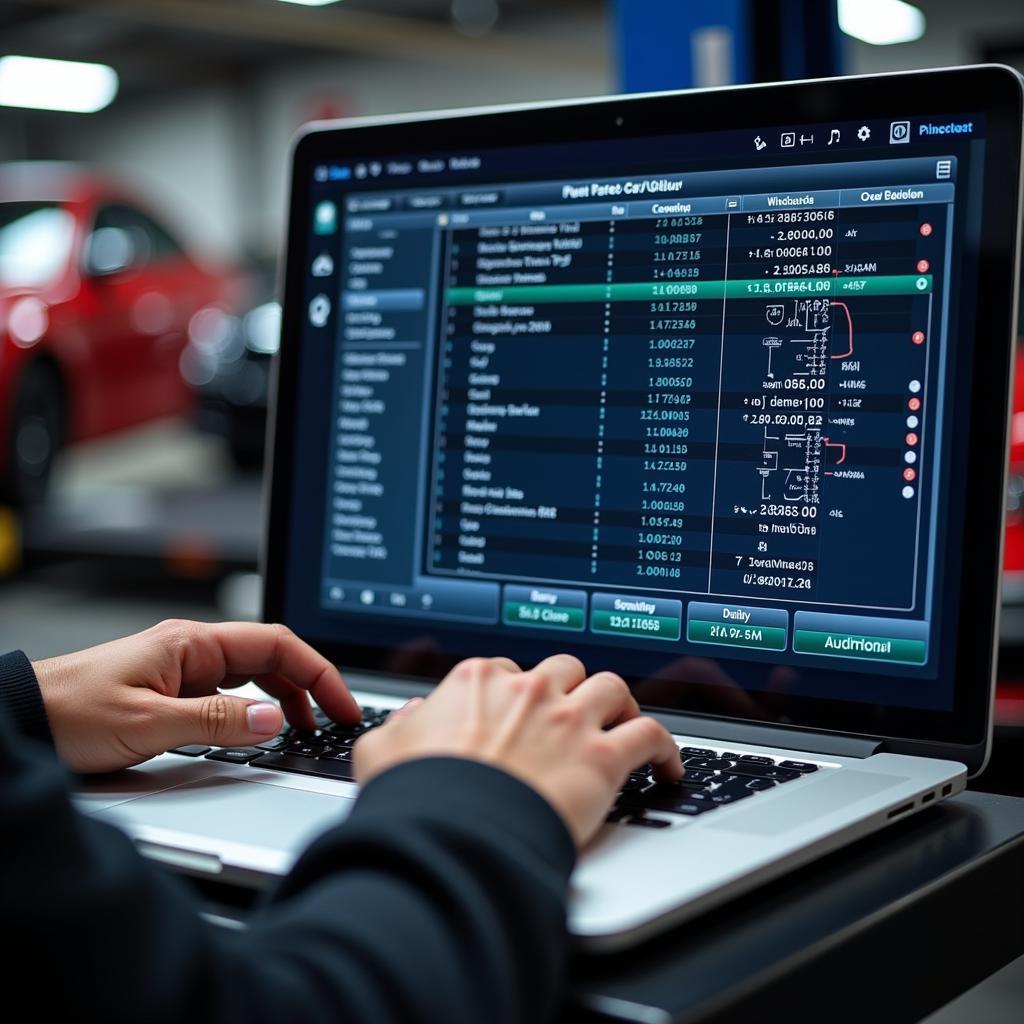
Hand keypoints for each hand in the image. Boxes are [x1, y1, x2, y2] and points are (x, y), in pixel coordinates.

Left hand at [31, 619, 359, 772]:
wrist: (19, 719)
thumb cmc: (69, 712)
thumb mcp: (148, 725)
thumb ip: (216, 722)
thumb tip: (272, 720)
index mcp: (192, 644)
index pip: (276, 644)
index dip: (318, 671)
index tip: (341, 702)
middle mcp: (192, 650)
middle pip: (271, 657)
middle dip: (310, 684)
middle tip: (335, 718)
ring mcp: (183, 669)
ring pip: (253, 675)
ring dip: (285, 697)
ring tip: (306, 726)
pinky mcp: (173, 691)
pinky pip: (229, 693)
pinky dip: (255, 709)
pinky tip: (261, 730)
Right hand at [354, 655, 681, 846]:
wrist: (452, 835)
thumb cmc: (417, 796)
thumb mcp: (383, 749)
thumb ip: (402, 724)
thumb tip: (417, 714)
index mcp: (478, 680)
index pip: (510, 670)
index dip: (518, 693)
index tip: (522, 713)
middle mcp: (528, 689)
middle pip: (566, 669)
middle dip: (571, 688)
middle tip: (572, 715)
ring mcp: (569, 719)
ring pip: (612, 688)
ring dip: (619, 705)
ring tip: (620, 725)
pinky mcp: (602, 757)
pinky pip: (650, 735)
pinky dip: (664, 747)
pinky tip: (666, 765)